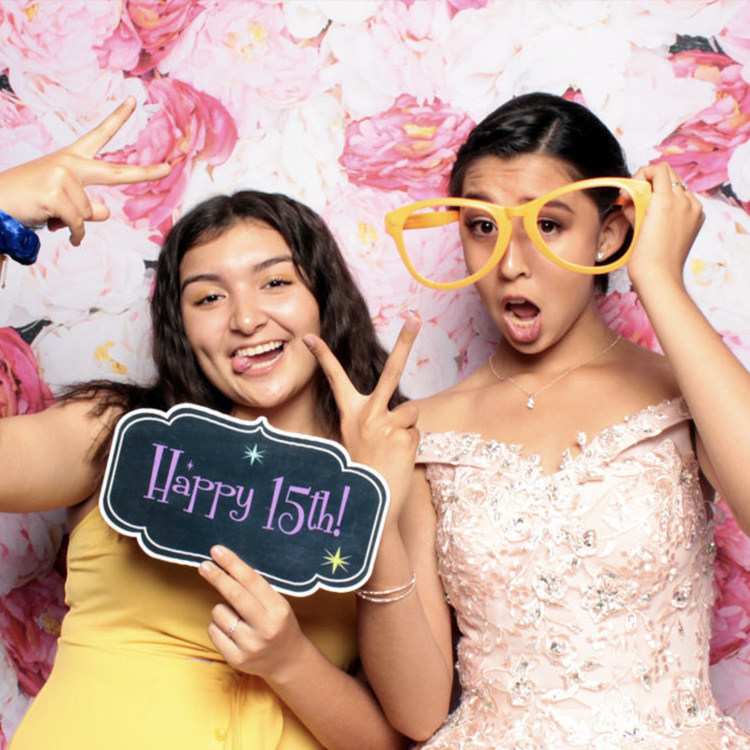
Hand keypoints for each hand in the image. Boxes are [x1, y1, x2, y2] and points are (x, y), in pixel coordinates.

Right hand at [0, 97, 170, 245]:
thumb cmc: (28, 202)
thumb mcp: (62, 201)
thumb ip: (88, 205)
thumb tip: (107, 210)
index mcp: (71, 160)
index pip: (99, 135)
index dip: (118, 118)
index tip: (134, 101)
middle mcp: (69, 163)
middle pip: (116, 173)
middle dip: (145, 174)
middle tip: (169, 168)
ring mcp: (62, 176)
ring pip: (90, 214)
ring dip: (74, 224)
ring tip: (50, 215)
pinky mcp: (54, 193)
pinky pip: (78, 224)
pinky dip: (72, 234)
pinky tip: (55, 228)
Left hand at [199, 545, 307, 683]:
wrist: (287, 661)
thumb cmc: (279, 624)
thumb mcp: (277, 604)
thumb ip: (256, 590)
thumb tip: (226, 568)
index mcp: (278, 609)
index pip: (251, 580)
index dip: (232, 564)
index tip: (217, 551)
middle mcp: (265, 627)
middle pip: (234, 595)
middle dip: (217, 577)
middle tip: (204, 565)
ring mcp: (250, 645)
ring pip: (219, 613)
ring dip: (222, 610)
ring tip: (237, 618)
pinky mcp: (236, 659)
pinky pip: (213, 631)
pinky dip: (217, 626)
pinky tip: (232, 632)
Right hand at [303, 316, 420, 524]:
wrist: (372, 504)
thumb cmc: (364, 471)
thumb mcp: (359, 440)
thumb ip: (375, 420)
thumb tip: (405, 411)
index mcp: (350, 414)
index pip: (335, 379)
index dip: (322, 357)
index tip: (309, 337)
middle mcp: (368, 414)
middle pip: (391, 370)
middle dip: (405, 342)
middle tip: (415, 316)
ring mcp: (388, 423)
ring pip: (409, 412)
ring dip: (405, 429)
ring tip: (392, 450)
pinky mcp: (405, 435)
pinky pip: (415, 431)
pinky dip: (411, 443)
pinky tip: (398, 458)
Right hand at [625, 162, 704, 292]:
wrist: (659, 277)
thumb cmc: (643, 256)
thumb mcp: (635, 222)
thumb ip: (635, 201)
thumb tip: (630, 194)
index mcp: (668, 200)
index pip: (658, 170)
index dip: (640, 176)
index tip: (629, 191)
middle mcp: (685, 202)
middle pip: (668, 176)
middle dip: (650, 184)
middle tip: (636, 200)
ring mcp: (694, 211)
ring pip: (676, 188)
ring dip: (660, 193)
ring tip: (647, 212)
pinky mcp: (696, 220)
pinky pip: (684, 201)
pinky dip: (671, 204)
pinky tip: (659, 220)